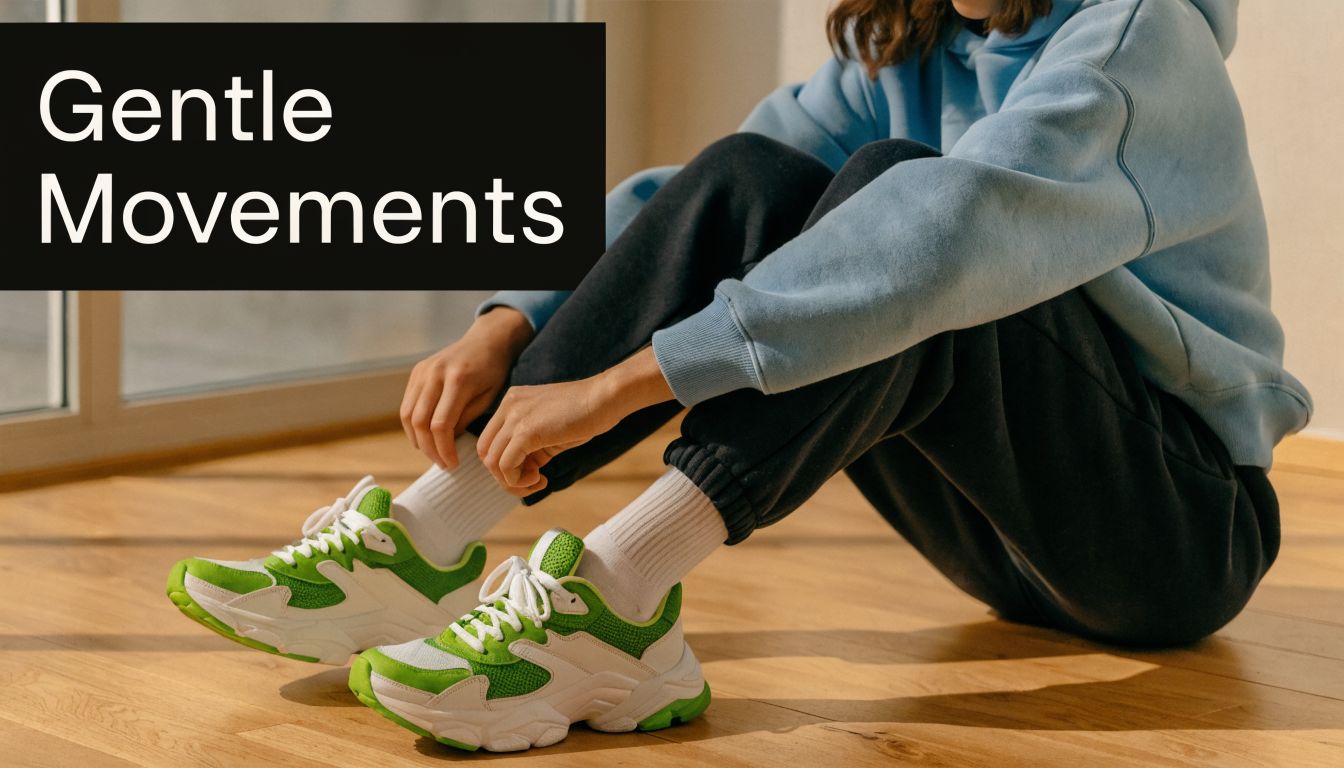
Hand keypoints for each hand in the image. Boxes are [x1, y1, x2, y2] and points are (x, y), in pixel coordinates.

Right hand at [400, 307, 532, 468]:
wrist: (486, 340)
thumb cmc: (493, 371)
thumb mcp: (489, 397)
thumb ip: (466, 418)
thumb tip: (447, 443)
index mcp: (458, 379)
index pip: (440, 424)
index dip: (443, 449)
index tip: (453, 464)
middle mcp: (434, 373)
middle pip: (419, 421)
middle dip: (429, 448)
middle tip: (442, 463)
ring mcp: (422, 371)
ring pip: (407, 415)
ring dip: (417, 439)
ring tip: (433, 453)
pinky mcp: (416, 372)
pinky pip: (407, 404)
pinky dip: (413, 425)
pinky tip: (426, 436)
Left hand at [478, 347, 674, 495]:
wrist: (605, 398)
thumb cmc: (586, 414)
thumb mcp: (550, 431)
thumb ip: (531, 448)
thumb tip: (520, 474)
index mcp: (511, 402)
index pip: (491, 440)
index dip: (505, 463)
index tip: (531, 471)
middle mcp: (508, 406)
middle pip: (485, 452)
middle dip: (504, 476)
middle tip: (530, 482)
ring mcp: (515, 417)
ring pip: (492, 462)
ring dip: (512, 481)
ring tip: (537, 481)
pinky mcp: (525, 431)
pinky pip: (506, 465)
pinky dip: (519, 480)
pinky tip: (541, 478)